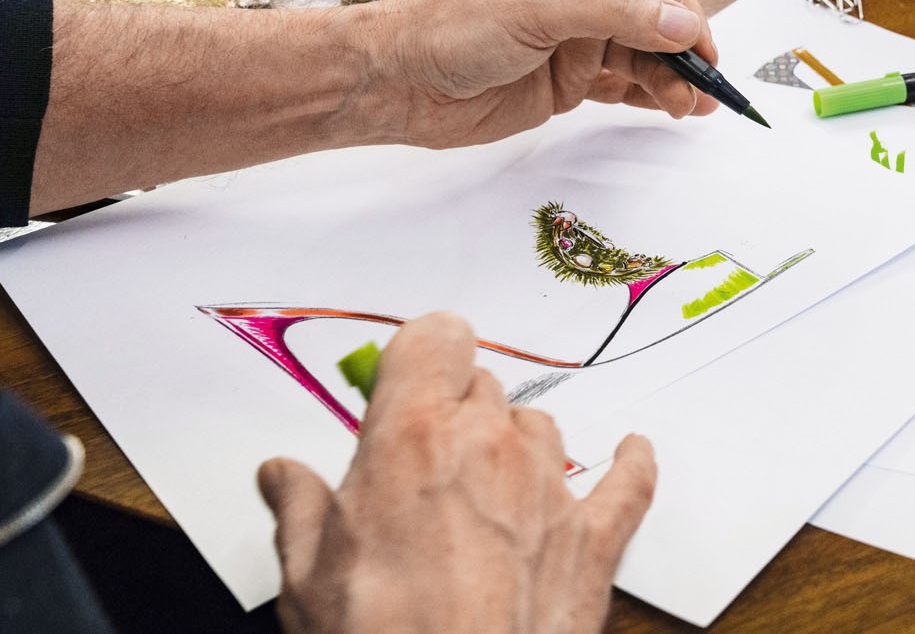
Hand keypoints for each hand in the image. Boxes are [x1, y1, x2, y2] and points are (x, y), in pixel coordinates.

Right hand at [256, 312, 656, 633]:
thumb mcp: (307, 576)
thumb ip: (300, 510)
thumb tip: (283, 476)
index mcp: (412, 437)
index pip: (435, 338)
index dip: (422, 351)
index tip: (407, 373)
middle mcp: (488, 446)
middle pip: (482, 386)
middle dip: (454, 411)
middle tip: (427, 457)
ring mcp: (547, 489)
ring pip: (540, 426)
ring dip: (515, 445)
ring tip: (485, 487)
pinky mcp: (592, 539)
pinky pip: (627, 482)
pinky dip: (629, 464)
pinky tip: (631, 451)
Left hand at [373, 0, 720, 147]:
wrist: (399, 85)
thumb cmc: (446, 27)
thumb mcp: (534, 9)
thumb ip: (612, 13)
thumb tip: (680, 22)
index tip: (673, 13)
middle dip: (686, 31)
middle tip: (700, 66)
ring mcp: (583, 33)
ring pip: (653, 46)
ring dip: (679, 71)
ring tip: (694, 101)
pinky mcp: (576, 77)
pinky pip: (633, 82)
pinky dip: (661, 93)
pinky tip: (682, 106)